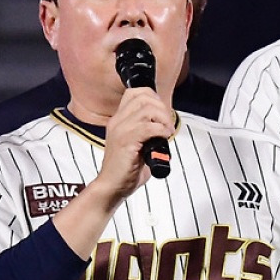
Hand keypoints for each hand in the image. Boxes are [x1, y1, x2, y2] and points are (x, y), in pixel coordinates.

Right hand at [95, 86, 174, 201]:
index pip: (134, 92)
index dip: (153, 97)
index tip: (162, 112)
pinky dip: (161, 130)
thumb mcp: (135, 144)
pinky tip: (163, 139)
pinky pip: (148, 127)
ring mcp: (120, 130)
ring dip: (163, 118)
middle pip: (143, 97)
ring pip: (147, 109)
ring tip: (167, 131)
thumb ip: (146, 132)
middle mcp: (117, 121)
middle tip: (167, 123)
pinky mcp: (126, 142)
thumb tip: (165, 126)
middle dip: (161, 107)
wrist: (111, 187)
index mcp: (118, 120)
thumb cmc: (125, 170)